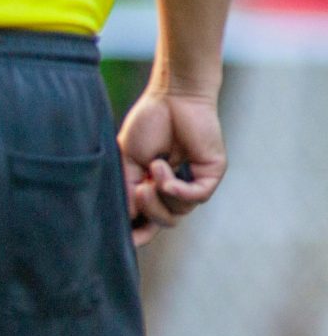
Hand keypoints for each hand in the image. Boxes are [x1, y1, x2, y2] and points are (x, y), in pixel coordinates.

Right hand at [118, 88, 225, 246]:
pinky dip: (177, 189)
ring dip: (161, 195)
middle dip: (149, 212)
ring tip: (153, 166)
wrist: (172, 96)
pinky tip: (164, 169)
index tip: (124, 240)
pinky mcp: (212, 173)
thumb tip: (125, 220)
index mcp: (156, 187)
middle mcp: (177, 188)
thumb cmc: (149, 123)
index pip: (150, 221)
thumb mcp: (127, 163)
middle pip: (164, 222)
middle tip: (139, 189)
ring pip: (179, 213)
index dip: (139, 234)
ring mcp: (195, 182)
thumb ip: (127, 190)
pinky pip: (196, 197)